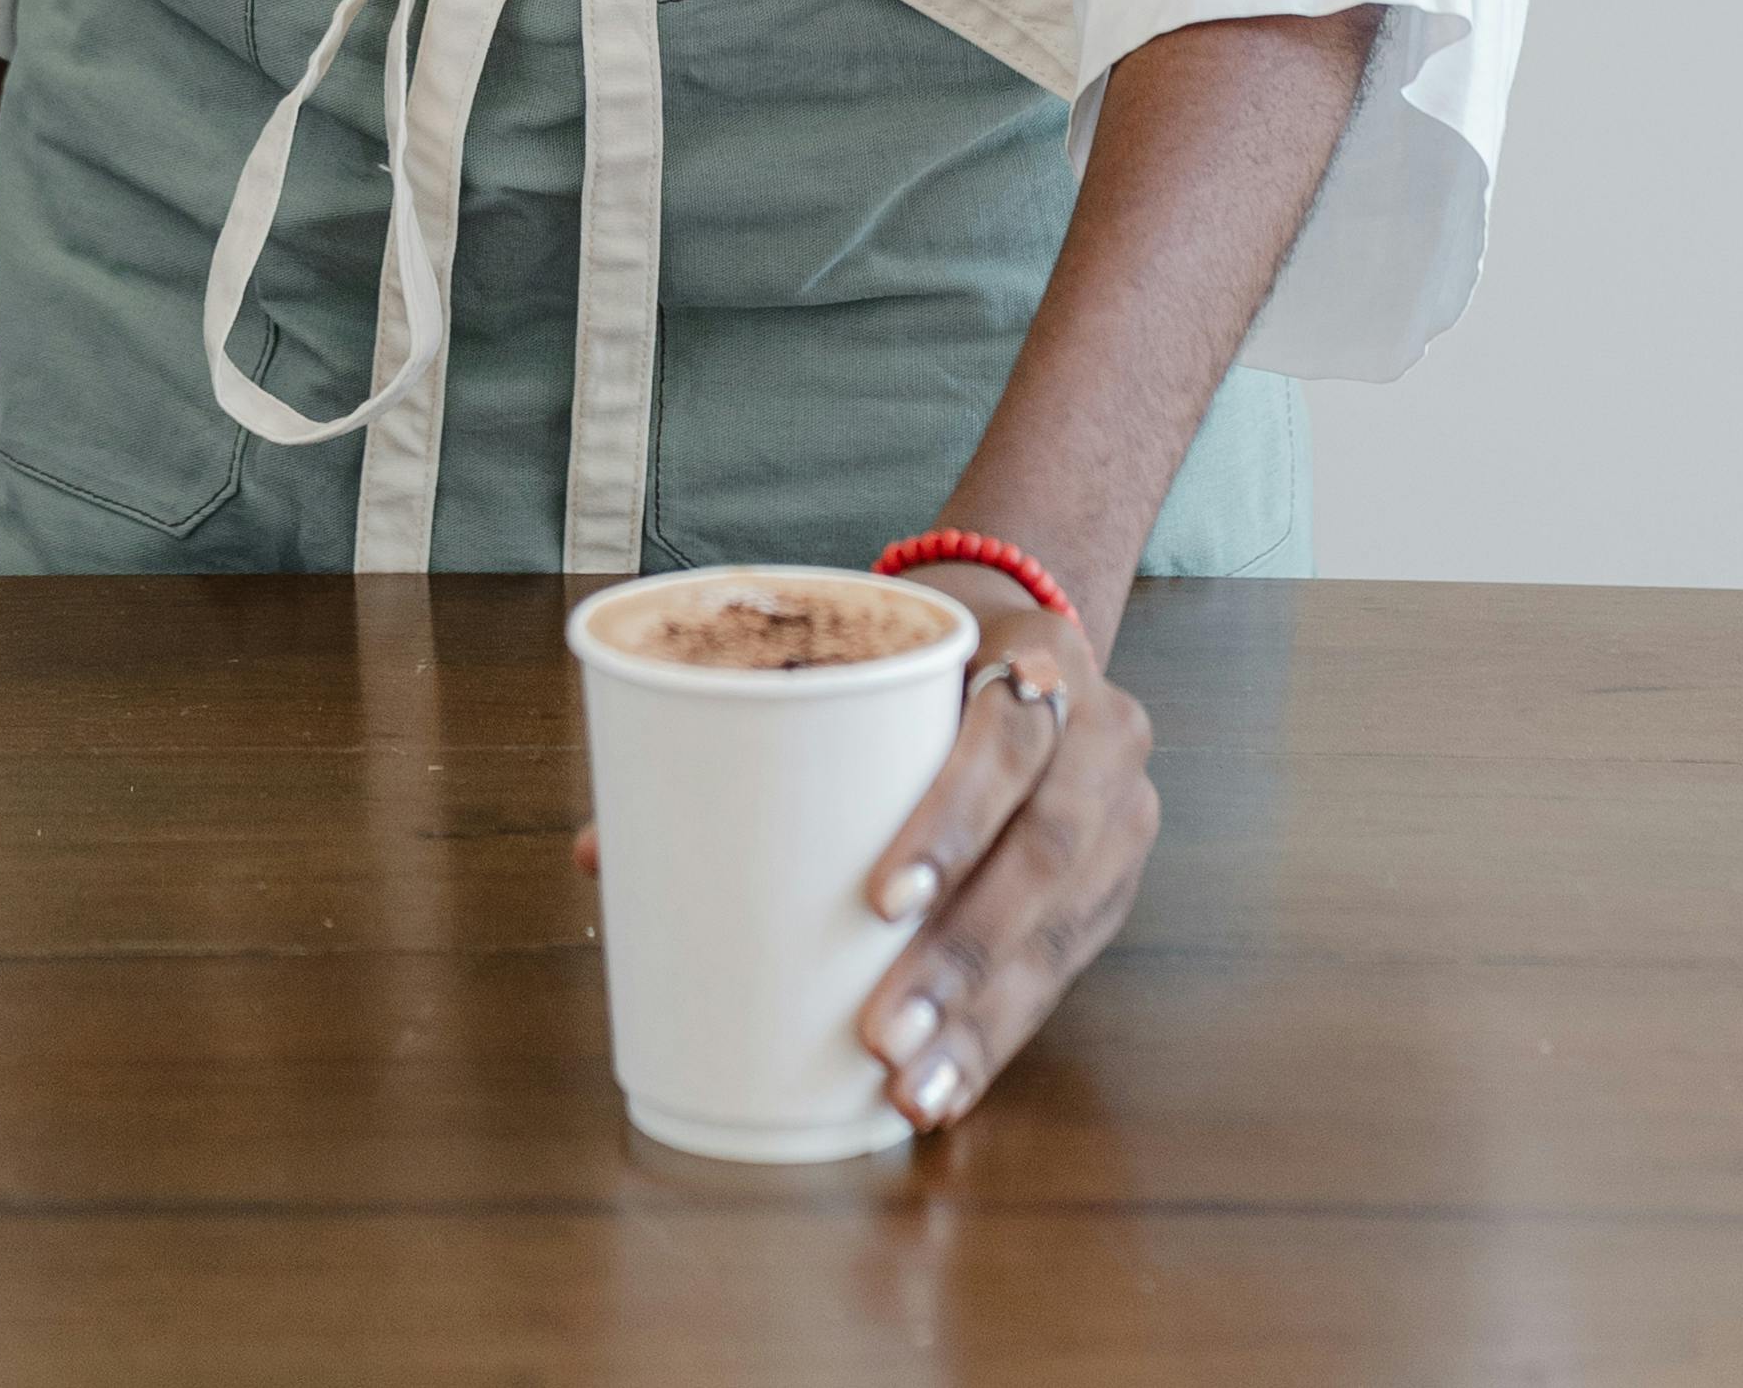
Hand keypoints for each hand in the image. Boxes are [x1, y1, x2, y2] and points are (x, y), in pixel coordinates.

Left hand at [851, 592, 1159, 1128]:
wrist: (1027, 658)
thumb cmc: (925, 670)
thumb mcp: (885, 665)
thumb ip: (807, 727)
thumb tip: (619, 843)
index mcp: (1044, 654)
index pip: (1009, 738)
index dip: (951, 823)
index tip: (881, 902)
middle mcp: (1104, 734)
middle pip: (1043, 851)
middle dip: (961, 953)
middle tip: (883, 1035)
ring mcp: (1123, 817)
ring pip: (1062, 930)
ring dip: (980, 1021)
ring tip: (912, 1087)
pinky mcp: (1117, 888)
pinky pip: (1065, 970)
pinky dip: (999, 1034)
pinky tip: (950, 1087)